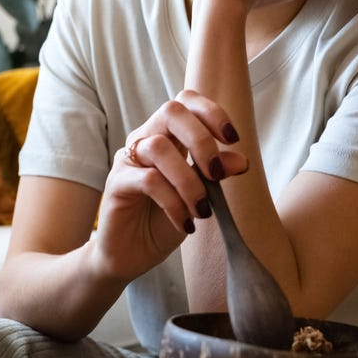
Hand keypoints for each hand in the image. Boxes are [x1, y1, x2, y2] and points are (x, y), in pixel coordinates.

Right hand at [91, 90, 248, 282]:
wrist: (131, 255)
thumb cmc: (163, 221)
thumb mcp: (198, 197)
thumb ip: (215, 174)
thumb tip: (241, 159)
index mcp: (166, 136)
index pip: (186, 102)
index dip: (211, 112)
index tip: (233, 139)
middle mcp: (145, 140)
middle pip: (171, 111)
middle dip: (201, 139)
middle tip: (216, 174)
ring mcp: (128, 160)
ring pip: (159, 147)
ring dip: (189, 180)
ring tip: (202, 211)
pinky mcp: (116, 184)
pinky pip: (148, 181)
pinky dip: (174, 202)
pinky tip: (185, 223)